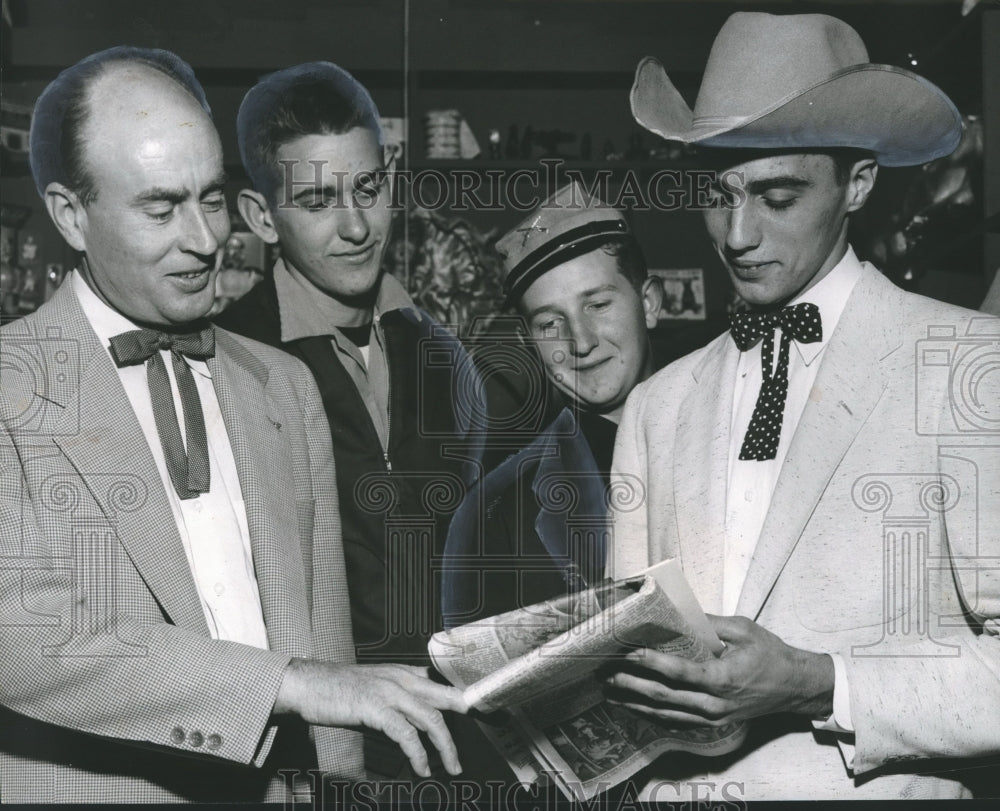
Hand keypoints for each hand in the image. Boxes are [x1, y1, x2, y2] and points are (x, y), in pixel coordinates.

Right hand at [274, 659, 467, 776]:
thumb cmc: (338, 688)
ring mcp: (389, 691)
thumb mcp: (375, 685)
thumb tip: (420, 710)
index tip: (476, 713)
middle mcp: (400, 678)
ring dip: (445, 746)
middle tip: (477, 740)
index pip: (440, 683)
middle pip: (442, 700)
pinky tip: (422, 767)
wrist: (307, 684)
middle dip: (464, 723)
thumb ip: (398, 694)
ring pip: (430, 718)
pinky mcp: (375, 707)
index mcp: (402, 672)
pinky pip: (405, 733)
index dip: (460, 698)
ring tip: (452, 766)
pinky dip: (418, 753)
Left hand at [606, 615, 833, 726]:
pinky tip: (632, 706)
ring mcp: (711, 717)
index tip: (626, 651)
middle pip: (662, 696)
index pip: (676, 671)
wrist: (795, 688)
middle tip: (605, 672)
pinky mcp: (711, 723)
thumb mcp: (743, 629)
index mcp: (721, 678)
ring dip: (634, 702)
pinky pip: (675, 720)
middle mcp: (713, 703)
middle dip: (630, 684)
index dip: (648, 661)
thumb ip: (709, 622)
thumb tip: (679, 612)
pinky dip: (651, 713)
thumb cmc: (771, 656)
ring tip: (609, 691)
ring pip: (664, 713)